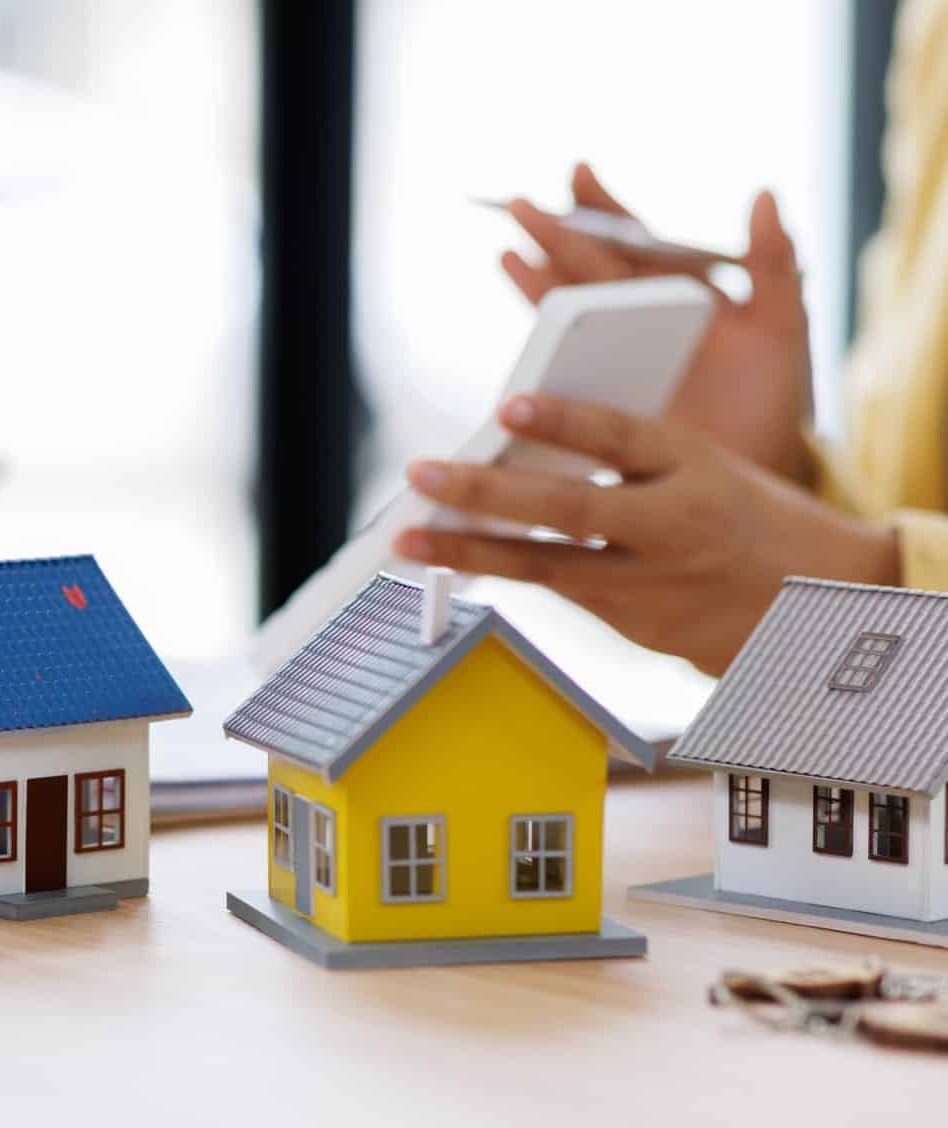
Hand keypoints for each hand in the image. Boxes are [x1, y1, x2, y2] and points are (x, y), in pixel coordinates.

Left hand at [392, 393, 899, 673]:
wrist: (814, 601)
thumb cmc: (740, 514)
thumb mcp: (701, 463)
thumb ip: (625, 452)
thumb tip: (522, 434)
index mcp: (696, 465)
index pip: (624, 438)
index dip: (565, 422)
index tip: (508, 407)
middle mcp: (672, 526)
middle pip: (570, 509)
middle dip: (488, 493)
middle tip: (423, 473)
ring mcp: (651, 584)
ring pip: (547, 567)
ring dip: (469, 552)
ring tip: (407, 537)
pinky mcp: (633, 625)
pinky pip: (556, 592)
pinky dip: (501, 573)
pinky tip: (447, 560)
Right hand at [503, 163, 812, 483]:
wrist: (753, 478)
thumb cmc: (771, 403)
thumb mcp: (783, 329)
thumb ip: (775, 264)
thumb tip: (762, 194)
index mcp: (679, 297)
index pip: (635, 241)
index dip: (606, 208)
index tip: (579, 172)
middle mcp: (638, 323)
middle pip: (588, 269)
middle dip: (555, 235)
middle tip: (520, 205)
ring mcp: (613, 363)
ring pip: (567, 313)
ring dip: (536, 284)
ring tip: (509, 254)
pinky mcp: (594, 404)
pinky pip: (558, 370)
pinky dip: (535, 351)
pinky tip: (517, 341)